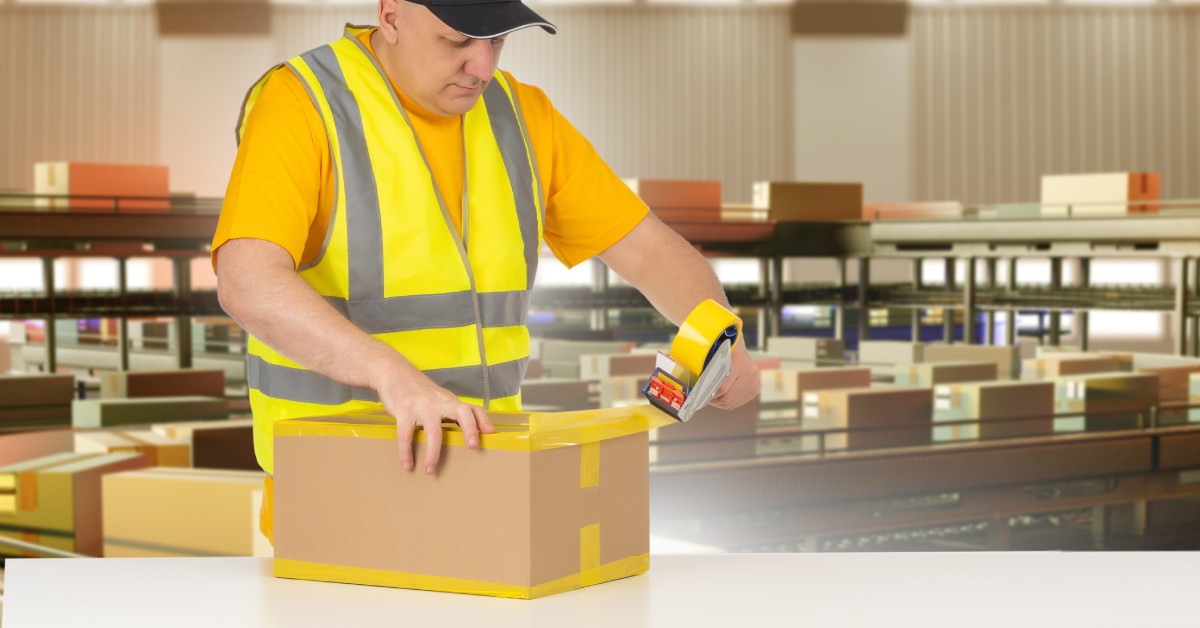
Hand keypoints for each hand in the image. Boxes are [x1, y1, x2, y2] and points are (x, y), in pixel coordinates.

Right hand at [371, 361, 494, 474]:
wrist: (394, 372)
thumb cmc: (419, 391)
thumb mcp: (439, 399)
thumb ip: (451, 413)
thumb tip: (466, 434)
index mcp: (450, 401)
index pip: (472, 409)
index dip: (483, 420)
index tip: (490, 433)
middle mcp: (440, 402)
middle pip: (461, 413)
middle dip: (469, 429)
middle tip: (473, 447)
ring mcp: (423, 405)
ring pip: (433, 431)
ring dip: (432, 454)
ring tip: (430, 470)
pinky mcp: (404, 409)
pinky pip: (406, 434)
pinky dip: (406, 452)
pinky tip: (406, 464)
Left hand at [708, 341, 759, 409]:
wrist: (738, 346)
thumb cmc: (723, 350)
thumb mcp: (715, 357)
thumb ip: (709, 372)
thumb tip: (701, 390)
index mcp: (740, 364)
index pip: (723, 388)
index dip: (711, 395)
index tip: (702, 395)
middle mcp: (750, 374)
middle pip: (728, 399)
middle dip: (715, 401)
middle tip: (705, 399)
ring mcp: (755, 383)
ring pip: (732, 403)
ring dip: (720, 403)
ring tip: (712, 399)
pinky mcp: (756, 389)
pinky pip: (738, 402)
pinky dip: (728, 402)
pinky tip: (722, 398)